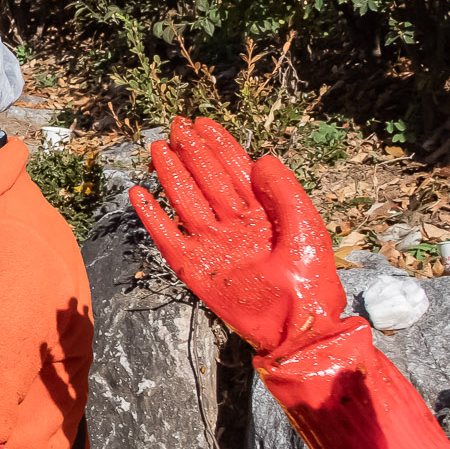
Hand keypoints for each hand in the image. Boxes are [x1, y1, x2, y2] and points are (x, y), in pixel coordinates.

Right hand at [130, 117, 346, 357]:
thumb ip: (284, 190)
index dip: (219, 145)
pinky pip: (166, 236)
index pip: (235, 170)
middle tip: (175, 126)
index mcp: (262, 212)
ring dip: (171, 175)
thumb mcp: (306, 226)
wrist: (296, 325)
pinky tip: (139, 194)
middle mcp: (233, 224)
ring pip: (185, 201)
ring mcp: (212, 244)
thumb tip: (259, 157)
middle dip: (191, 151)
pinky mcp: (193, 267)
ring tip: (157, 149)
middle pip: (207, 180)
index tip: (202, 123)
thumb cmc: (310, 279)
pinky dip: (151, 216)